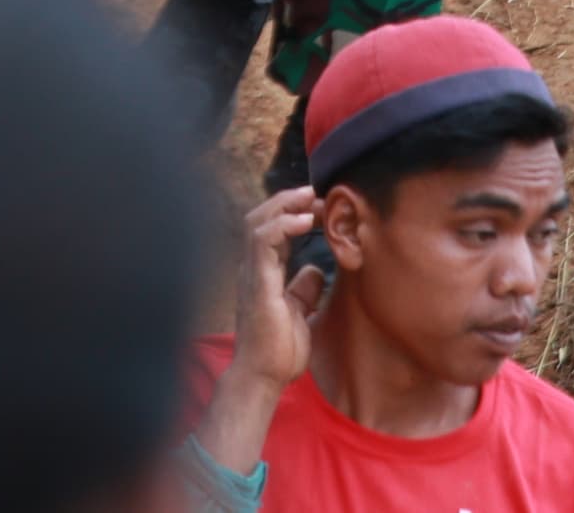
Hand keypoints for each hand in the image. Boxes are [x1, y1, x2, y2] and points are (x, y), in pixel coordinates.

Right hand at [193, 189, 327, 476]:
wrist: (263, 379)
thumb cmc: (278, 351)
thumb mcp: (299, 312)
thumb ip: (303, 289)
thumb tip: (316, 270)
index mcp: (262, 273)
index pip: (272, 228)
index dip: (294, 212)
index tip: (321, 208)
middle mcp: (253, 268)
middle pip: (260, 217)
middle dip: (288, 200)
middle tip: (316, 193)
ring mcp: (251, 274)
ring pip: (256, 221)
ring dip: (284, 204)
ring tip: (310, 198)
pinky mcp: (257, 283)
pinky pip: (262, 241)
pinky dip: (282, 224)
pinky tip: (304, 221)